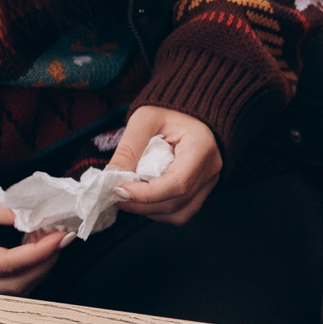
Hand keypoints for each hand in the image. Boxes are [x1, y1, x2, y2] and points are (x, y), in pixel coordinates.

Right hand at [0, 190, 66, 294]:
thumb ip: (8, 209)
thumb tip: (40, 216)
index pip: (7, 263)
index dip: (39, 251)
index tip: (61, 235)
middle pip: (16, 283)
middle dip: (45, 260)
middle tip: (60, 236)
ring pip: (18, 290)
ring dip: (40, 266)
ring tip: (48, 240)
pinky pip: (13, 288)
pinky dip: (30, 271)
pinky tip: (36, 252)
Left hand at [105, 106, 221, 223]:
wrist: (189, 111)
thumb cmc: (170, 110)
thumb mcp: (145, 119)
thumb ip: (129, 148)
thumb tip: (112, 176)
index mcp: (201, 147)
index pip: (178, 183)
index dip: (147, 193)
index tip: (120, 189)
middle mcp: (211, 168)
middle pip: (177, 202)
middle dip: (142, 204)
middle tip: (116, 194)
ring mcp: (209, 182)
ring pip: (179, 213)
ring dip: (149, 210)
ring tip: (128, 196)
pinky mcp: (201, 190)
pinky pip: (181, 212)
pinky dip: (158, 210)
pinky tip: (144, 198)